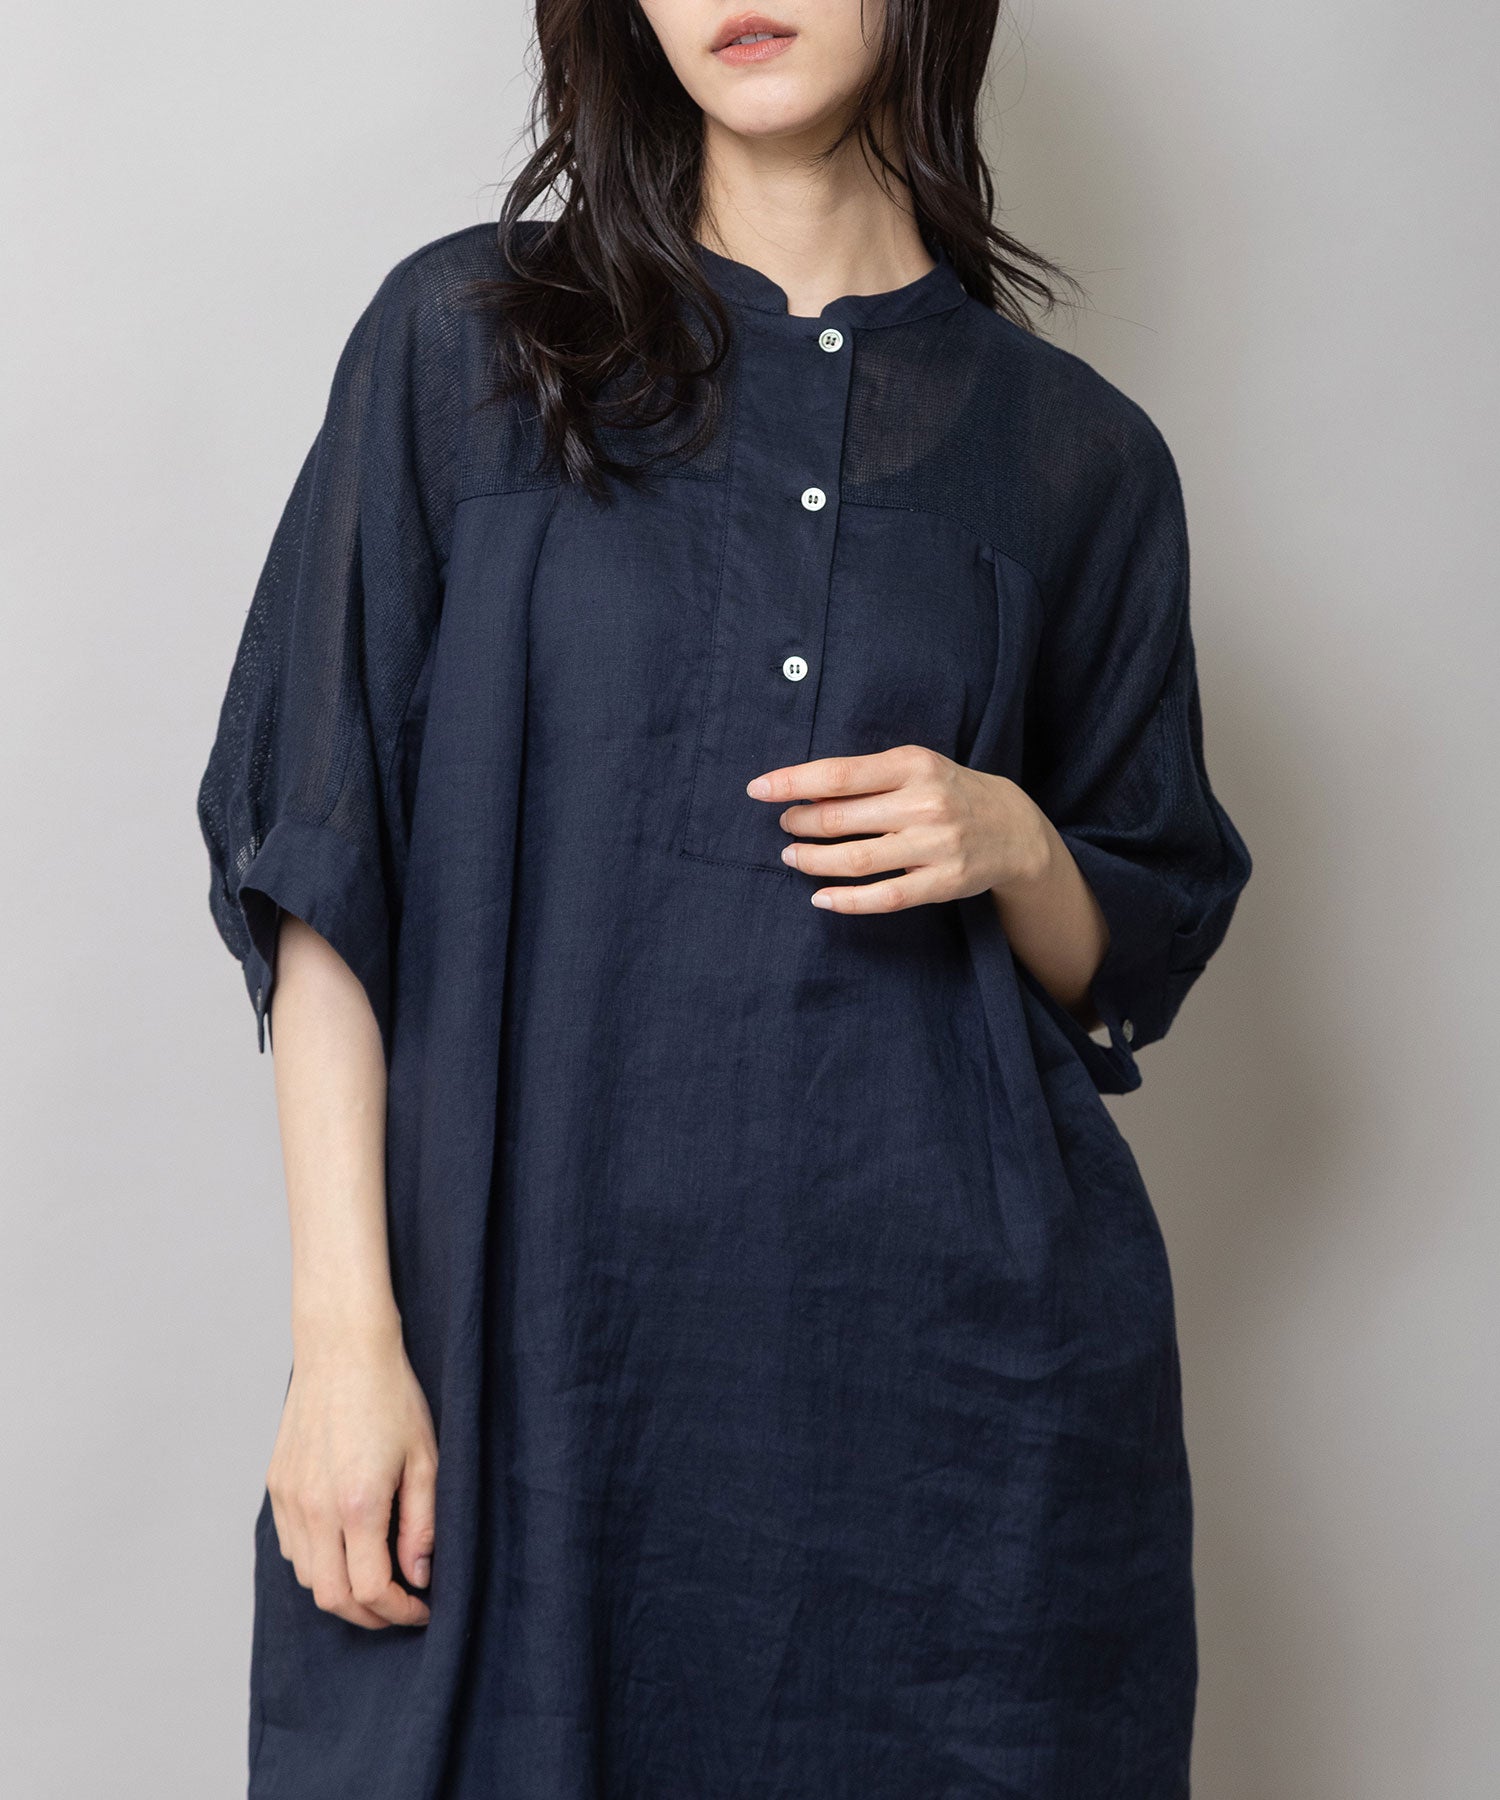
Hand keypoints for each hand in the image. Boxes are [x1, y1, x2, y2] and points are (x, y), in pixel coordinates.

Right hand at [266, 1319, 436, 1628]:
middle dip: (370, 1615)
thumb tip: (418, 1577)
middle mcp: (315, 1508)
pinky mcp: (277, 1485)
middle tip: (400, 1605)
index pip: (370, 1591)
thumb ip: (423, 1524)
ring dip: (342, 1591)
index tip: (422, 1608)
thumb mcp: (426, 1458)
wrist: (343, 1349)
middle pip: (333, 1598)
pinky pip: (291, 1547)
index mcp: (357, 1504)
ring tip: (376, 1577)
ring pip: (307, 1577)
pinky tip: (345, 1547)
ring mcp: (290, 1498)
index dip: (399, 1612)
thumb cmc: (392, 1396)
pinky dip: (317, 1563)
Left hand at [747, 743, 1048, 912]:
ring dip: (812, 861)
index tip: (758, 789)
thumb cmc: (946, 791)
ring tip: (792, 856)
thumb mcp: (914, 767)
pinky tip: (821, 897)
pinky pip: (884, 898)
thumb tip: (802, 791)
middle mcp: (924, 804)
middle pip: (840, 819)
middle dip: (799, 823)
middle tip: (784, 825)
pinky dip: (846, 901)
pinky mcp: (943, 883)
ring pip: (855, 861)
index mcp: (912, 765)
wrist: (1013, 827)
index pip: (838, 775)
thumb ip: (866, 776)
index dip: (792, 783)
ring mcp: (935, 846)